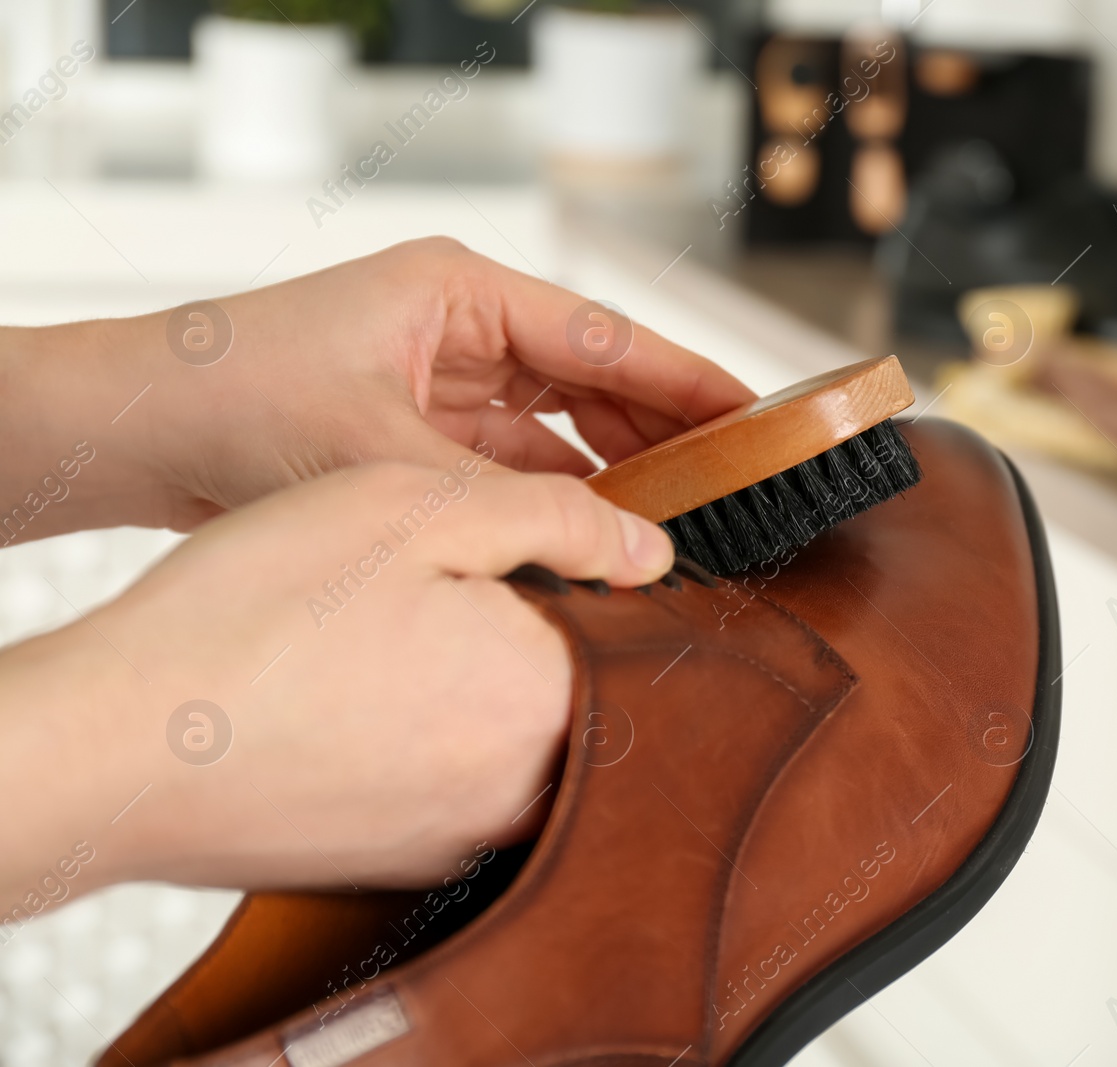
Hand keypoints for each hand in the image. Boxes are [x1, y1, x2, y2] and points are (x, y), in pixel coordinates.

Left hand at [0, 237, 754, 537]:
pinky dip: (554, 498)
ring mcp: (442, 381)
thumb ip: (515, 503)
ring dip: (612, 471)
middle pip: (594, 379)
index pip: (605, 336)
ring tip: (684, 520)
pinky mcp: (420, 431)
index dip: (687, 379)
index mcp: (462, 292)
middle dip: (663, 431)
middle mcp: (462, 328)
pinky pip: (514, 465)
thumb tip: (625, 548)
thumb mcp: (390, 455)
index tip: (757, 415)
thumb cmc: (239, 404)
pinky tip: (598, 540)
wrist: (132, 433)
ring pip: (559, 427)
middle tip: (739, 483)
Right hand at [0, 460, 671, 896]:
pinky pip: (458, 788)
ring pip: (516, 739)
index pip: (622, 624)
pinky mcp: (410, 863)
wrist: (110, 751)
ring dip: (469, 689)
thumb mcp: (408, 508)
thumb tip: (646, 546)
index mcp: (545, 695)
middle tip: (417, 598)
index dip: (565, 572)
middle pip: (573, 687)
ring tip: (377, 647)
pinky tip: (357, 705)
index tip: (496, 555)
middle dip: (518, 633)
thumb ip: (552, 517)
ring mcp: (468, 837)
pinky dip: (426, 742)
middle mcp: (526, 787)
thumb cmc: (246, 621)